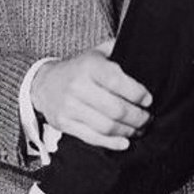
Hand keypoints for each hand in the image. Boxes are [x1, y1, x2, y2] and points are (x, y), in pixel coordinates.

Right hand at [30, 40, 152, 149]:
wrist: (44, 83)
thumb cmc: (80, 68)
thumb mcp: (97, 53)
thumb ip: (119, 50)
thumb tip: (146, 51)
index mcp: (89, 66)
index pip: (118, 82)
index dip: (138, 94)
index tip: (149, 100)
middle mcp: (78, 86)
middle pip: (116, 109)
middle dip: (138, 117)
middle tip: (148, 119)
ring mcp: (69, 107)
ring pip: (106, 126)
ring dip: (128, 131)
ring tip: (139, 130)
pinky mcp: (64, 123)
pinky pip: (92, 138)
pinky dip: (111, 143)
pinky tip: (125, 142)